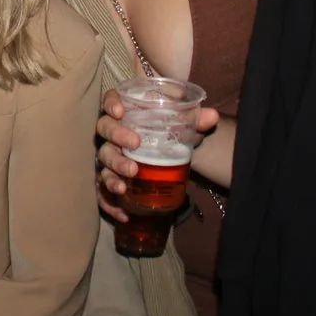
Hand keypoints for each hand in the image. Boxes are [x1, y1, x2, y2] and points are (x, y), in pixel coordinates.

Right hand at [95, 88, 218, 222]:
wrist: (165, 154)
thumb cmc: (167, 132)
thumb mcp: (182, 124)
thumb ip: (195, 119)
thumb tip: (212, 116)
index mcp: (126, 113)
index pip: (110, 100)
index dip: (111, 103)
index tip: (120, 111)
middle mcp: (112, 133)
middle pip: (104, 130)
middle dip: (117, 137)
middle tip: (136, 145)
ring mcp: (109, 156)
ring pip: (103, 162)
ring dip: (112, 172)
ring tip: (125, 183)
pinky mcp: (110, 179)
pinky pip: (102, 192)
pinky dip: (109, 203)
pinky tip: (124, 215)